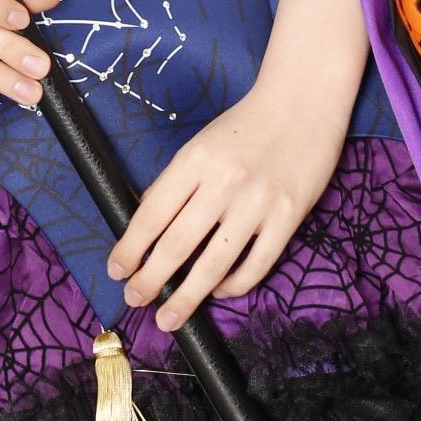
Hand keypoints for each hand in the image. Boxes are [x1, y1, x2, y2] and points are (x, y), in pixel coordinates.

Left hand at [106, 78, 343, 334]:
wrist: (303, 102)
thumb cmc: (246, 126)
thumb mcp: (201, 145)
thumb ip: (176, 184)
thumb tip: (145, 226)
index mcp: (195, 160)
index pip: (152, 213)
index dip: (130, 247)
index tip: (116, 270)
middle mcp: (224, 182)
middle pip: (178, 244)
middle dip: (151, 280)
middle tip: (134, 300)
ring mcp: (258, 202)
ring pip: (214, 264)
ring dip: (187, 298)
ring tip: (169, 318)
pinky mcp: (288, 217)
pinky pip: (256, 266)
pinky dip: (233, 286)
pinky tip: (218, 291)